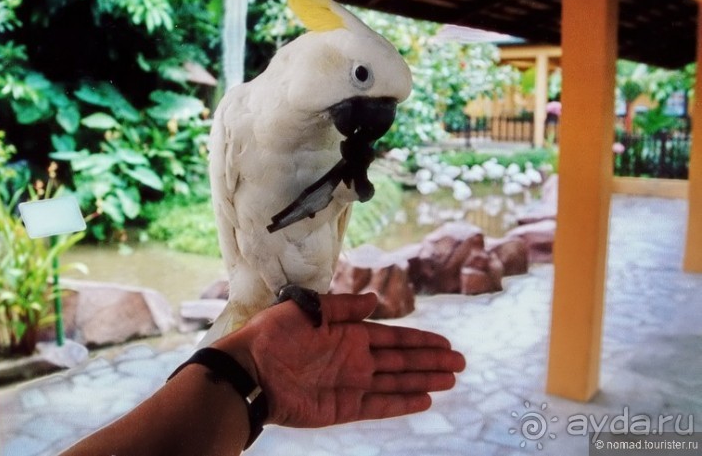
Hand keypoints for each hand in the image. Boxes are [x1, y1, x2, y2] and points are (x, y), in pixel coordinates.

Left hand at [214, 292, 464, 427]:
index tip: (445, 343)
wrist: (250, 369)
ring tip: (451, 380)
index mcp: (348, 333)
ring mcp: (350, 384)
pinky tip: (424, 399)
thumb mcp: (310, 309)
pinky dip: (401, 403)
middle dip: (430, 361)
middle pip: (401, 361)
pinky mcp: (342, 407)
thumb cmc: (274, 334)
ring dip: (423, 381)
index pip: (393, 337)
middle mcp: (354, 358)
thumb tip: (374, 301)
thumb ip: (343, 307)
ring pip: (396, 383)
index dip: (420, 340)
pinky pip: (378, 406)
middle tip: (460, 363)